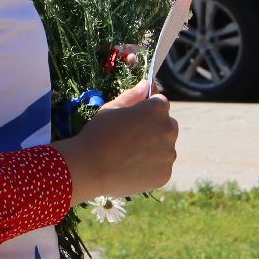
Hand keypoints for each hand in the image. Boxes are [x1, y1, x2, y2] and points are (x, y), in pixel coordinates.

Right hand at [53, 81, 179, 203]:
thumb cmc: (98, 133)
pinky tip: (131, 169)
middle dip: (153, 129)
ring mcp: (169, 153)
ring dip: (154, 149)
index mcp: (158, 108)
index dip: (146, 110)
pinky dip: (150, 168)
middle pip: (166, 125)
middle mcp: (169, 128)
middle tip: (129, 140)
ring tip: (128, 156)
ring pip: (165, 148)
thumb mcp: (112, 108)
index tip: (133, 120)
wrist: (89, 168)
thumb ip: (133, 95)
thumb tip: (146, 84)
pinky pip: (160, 167)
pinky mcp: (165, 174)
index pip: (160, 104)